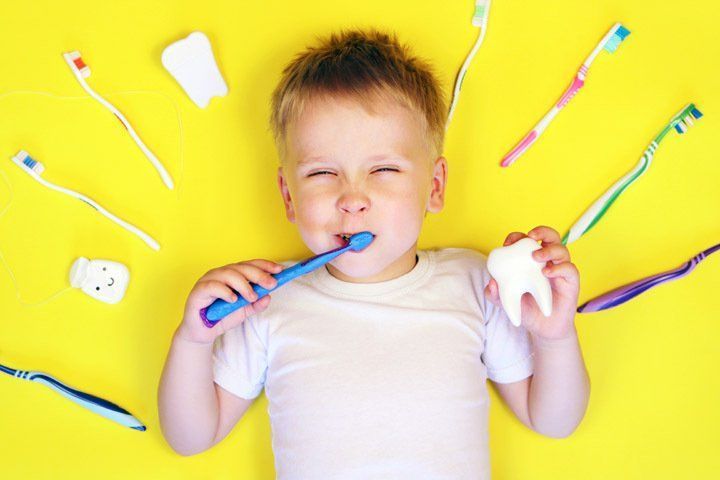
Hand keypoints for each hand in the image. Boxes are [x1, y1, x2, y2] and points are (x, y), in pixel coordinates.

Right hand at [176, 259, 284, 344]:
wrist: (202, 333)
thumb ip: (256, 305)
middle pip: (241, 267)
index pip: (250, 265)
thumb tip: (269, 297)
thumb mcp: (243, 312)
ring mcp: (208, 280)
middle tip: (271, 284)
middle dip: (258, 274)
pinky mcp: (198, 291)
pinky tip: (233, 299)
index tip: (280, 270)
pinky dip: (225, 291)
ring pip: (228, 274)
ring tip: (252, 297)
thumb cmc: (221, 317)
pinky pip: (212, 286)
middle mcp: (220, 274)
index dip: (265, 265)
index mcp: (232, 274)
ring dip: (243, 284)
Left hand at [485, 226, 579, 341]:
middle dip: (541, 231)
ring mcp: (560, 270)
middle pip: (550, 236)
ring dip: (549, 249)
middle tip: (530, 236)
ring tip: (536, 257)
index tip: (508, 243)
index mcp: (531, 260)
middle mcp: (548, 261)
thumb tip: (491, 283)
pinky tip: (547, 272)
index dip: (518, 237)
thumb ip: (495, 294)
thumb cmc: (526, 309)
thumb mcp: (506, 302)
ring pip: (561, 249)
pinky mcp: (571, 282)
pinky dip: (559, 268)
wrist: (542, 329)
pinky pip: (570, 269)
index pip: (527, 240)